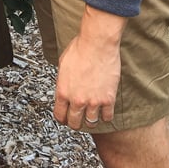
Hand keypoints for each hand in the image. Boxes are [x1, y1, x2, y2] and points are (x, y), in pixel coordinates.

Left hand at [53, 8, 124, 128]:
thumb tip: (65, 89)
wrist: (97, 44)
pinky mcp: (108, 99)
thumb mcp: (63, 65)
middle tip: (79, 118)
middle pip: (75, 123)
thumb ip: (63, 82)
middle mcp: (77, 100)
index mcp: (63, 91)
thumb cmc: (80, 48)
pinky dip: (106, 115)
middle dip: (76, 122)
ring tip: (92, 114)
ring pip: (91, 123)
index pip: (60, 115)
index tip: (66, 118)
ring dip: (91, 120)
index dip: (63, 118)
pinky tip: (105, 109)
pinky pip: (107, 117)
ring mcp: (93, 101)